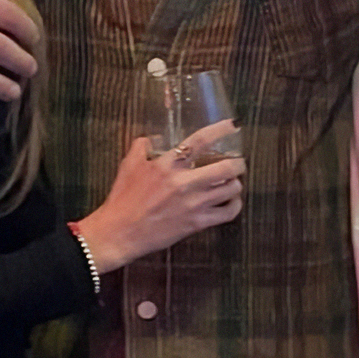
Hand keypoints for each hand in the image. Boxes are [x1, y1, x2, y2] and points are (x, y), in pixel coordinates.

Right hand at [76, 120, 244, 272]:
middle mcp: (184, 182)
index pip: (199, 141)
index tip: (233, 125)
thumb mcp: (128, 166)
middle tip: (237, 162)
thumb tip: (151, 138)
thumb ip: (141, 147)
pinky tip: (231, 202)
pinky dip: (234, 205)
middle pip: (226, 168)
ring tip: (232, 181)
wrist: (121, 232)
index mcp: (167, 165)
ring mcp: (193, 204)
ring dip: (235, 183)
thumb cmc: (123, 199)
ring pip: (231, 190)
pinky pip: (227, 213)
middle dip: (238, 163)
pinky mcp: (197, 223)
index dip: (220, 130)